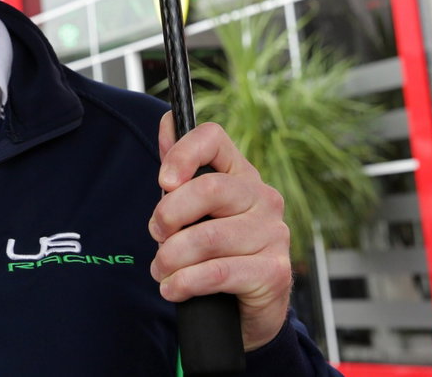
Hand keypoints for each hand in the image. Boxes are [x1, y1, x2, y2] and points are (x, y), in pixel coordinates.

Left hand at [150, 113, 292, 351]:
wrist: (246, 309)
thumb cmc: (217, 252)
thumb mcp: (193, 210)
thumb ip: (179, 170)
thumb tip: (166, 123)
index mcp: (240, 175)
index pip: (214, 138)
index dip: (182, 152)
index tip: (163, 181)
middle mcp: (263, 198)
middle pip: (209, 189)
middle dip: (169, 215)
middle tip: (156, 235)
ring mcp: (274, 235)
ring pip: (209, 237)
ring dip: (171, 258)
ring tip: (162, 271)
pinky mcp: (274, 271)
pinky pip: (217, 272)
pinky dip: (185, 282)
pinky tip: (173, 289)